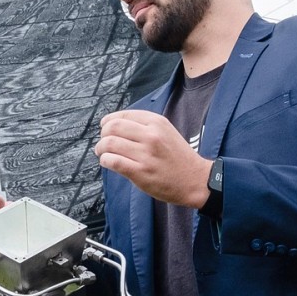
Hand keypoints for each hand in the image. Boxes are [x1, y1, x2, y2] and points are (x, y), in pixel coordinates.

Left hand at [95, 110, 211, 207]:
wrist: (196, 180)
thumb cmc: (177, 157)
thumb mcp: (165, 131)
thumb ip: (143, 126)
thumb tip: (112, 124)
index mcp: (156, 122)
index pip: (122, 115)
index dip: (108, 121)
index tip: (105, 127)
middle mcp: (151, 135)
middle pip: (112, 127)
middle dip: (102, 134)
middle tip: (103, 142)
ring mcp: (146, 154)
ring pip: (109, 143)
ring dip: (100, 148)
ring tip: (102, 153)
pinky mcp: (140, 172)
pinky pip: (113, 161)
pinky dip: (105, 160)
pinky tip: (108, 162)